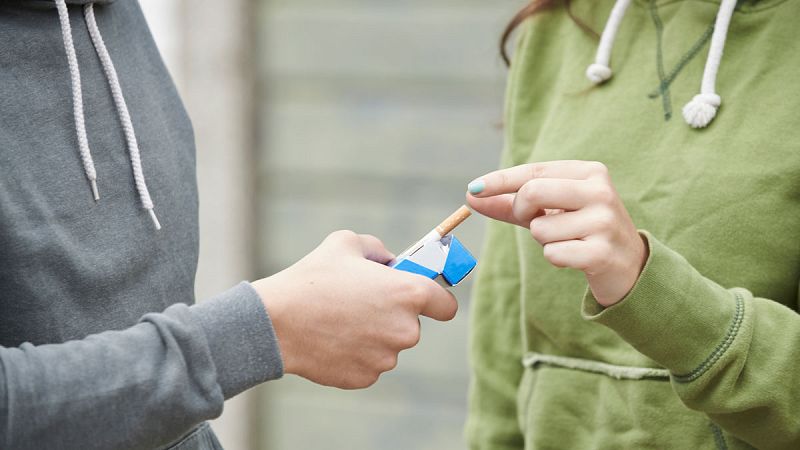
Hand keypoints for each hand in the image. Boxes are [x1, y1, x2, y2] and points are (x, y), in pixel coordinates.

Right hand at [251, 230, 457, 388]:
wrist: (277, 321)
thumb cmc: (313, 278)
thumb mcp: (347, 243)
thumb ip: (378, 249)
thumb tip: (389, 262)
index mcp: (409, 294)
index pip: (447, 306)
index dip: (436, 300)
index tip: (422, 298)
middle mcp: (405, 330)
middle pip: (412, 325)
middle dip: (393, 315)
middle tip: (361, 302)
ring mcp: (386, 358)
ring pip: (388, 345)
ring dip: (373, 335)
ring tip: (339, 319)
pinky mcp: (365, 377)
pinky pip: (368, 363)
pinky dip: (355, 353)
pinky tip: (332, 339)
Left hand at [467, 160, 646, 306]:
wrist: (629, 265)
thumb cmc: (580, 231)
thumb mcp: (547, 211)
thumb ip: (509, 203)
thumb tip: (470, 196)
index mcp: (589, 172)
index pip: (534, 171)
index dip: (500, 180)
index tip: (473, 188)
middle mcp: (599, 190)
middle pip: (532, 192)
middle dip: (522, 211)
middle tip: (535, 221)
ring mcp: (604, 221)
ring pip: (540, 229)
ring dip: (544, 241)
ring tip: (569, 241)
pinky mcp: (602, 252)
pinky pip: (552, 254)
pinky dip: (556, 259)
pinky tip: (576, 257)